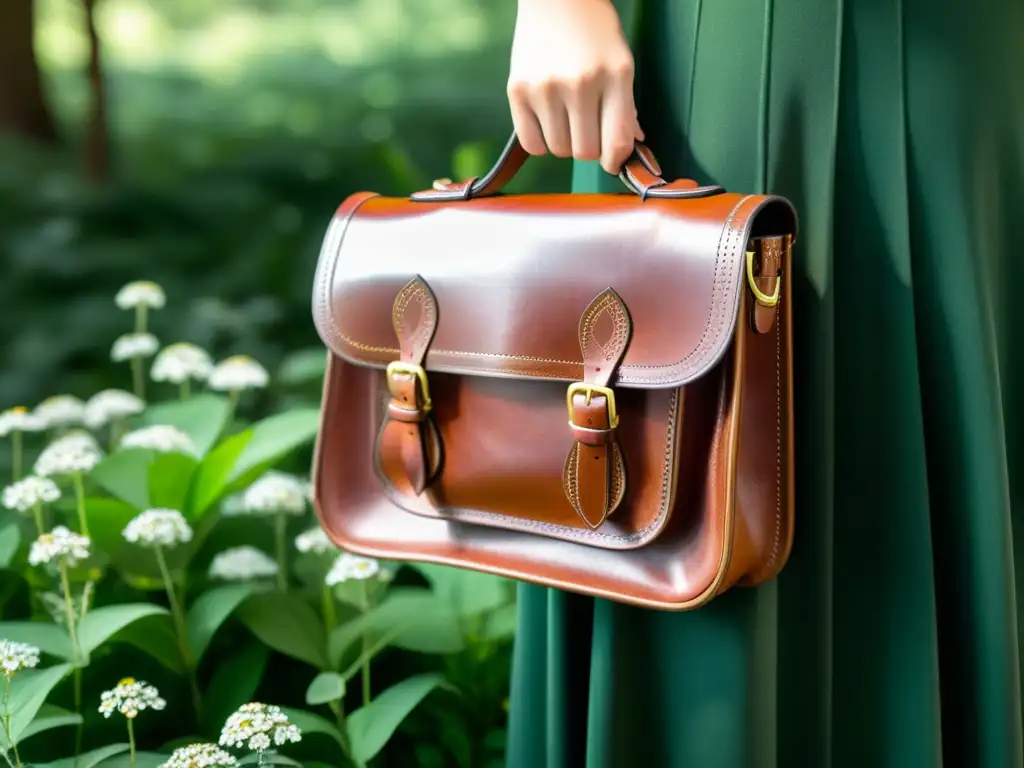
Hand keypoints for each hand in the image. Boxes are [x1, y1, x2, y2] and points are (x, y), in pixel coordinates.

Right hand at [508, 0, 642, 173]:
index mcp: (614, 76)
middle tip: (587, 129)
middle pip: (585, 152)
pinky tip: (547, 121)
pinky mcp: (518, 90)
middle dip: (589, 148)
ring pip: (559, 150)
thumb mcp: (621, 63)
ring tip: (566, 117)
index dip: (615, 161)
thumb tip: (632, 146)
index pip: (616, 142)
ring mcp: (546, 87)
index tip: (612, 163)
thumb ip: (626, 107)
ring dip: (565, 142)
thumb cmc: (595, 31)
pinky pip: (532, 144)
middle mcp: (580, 83)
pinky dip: (541, 142)